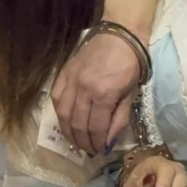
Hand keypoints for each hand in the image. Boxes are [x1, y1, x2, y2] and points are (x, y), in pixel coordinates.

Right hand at [52, 33, 141, 155]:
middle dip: (83, 142)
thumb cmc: (130, 64)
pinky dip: (60, 115)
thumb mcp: (130, 94)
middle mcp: (83, 89)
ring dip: (69, 133)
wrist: (120, 35)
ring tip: (76, 142)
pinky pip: (56, 100)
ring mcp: (71, 81)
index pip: (96, 128)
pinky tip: (66, 123)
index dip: (98, 143)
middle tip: (89, 151)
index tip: (100, 151)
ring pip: (63, 115)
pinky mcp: (63, 74)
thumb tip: (107, 142)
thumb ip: (118, 119)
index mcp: (104, 94)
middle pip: (78, 124)